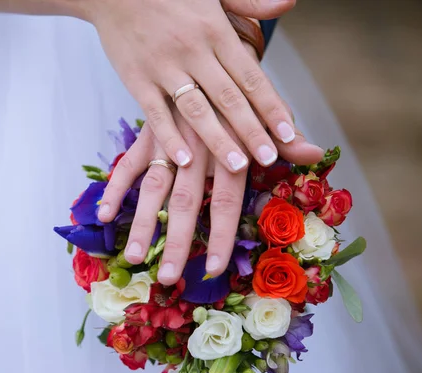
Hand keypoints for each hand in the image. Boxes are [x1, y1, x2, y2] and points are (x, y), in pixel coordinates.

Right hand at [86, 0, 299, 172]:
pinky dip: (170, 138)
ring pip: (196, 110)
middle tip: (269, 159)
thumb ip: (249, 3)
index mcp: (215, 31)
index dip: (271, 106)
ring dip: (218, 140)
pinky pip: (156, 114)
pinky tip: (186, 160)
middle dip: (252, 131)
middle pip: (228, 98)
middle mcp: (192, 50)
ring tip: (238, 166)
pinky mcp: (137, 80)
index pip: (250, 76)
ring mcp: (163, 67)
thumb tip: (288, 3)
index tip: (289, 134)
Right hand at [99, 110, 322, 285]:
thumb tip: (316, 152)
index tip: (212, 269)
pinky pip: (130, 164)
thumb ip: (284, 138)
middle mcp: (198, 147)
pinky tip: (105, 214)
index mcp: (229, 146)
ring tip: (133, 257)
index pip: (226, 201)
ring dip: (143, 222)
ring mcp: (170, 140)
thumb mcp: (262, 110)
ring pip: (154, 187)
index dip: (219, 236)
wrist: (205, 45)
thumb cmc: (238, 89)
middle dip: (176, 241)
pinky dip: (116, 187)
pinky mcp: (148, 132)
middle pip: (185, 201)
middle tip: (168, 277)